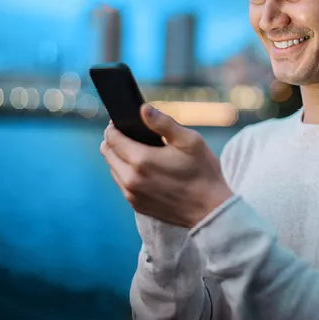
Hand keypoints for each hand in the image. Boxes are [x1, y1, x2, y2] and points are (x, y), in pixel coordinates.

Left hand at [99, 104, 233, 227]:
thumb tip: (143, 109)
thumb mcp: (190, 141)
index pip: (112, 138)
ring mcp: (132, 195)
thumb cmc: (203, 173)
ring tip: (138, 151)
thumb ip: (163, 123)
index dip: (114, 126)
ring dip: (120, 158)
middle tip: (129, 134)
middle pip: (107, 153)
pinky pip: (122, 184)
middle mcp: (131, 179)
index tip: (121, 122)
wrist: (211, 210)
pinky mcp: (137, 206)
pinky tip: (144, 170)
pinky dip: (127, 174)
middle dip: (114, 141)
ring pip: (113, 169)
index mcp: (141, 160)